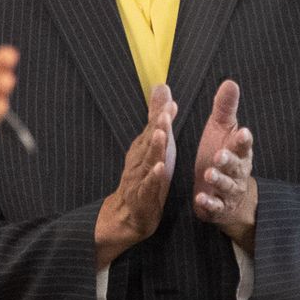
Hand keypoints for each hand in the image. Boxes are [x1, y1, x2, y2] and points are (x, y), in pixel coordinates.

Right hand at [96, 84, 177, 265]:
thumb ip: (157, 116)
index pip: (152, 128)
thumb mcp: (153, 143)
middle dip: (158, 126)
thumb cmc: (145, 174)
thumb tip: (161, 87)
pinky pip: (148, 186)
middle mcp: (139, 160)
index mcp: (143, 147)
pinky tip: (160, 169)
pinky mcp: (143, 197)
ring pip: (148, 161)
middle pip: (149, 141)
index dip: (160, 114)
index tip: (169, 99)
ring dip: (155, 148)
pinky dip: (153, 177)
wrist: (129, 213)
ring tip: (162, 135)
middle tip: (167, 112)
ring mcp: (139, 178)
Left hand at [192, 79, 256, 250]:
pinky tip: (200, 198)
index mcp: (239, 152)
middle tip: (220, 155)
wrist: (229, 197)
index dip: (243, 140)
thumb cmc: (223, 156)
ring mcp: (229, 191)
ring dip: (219, 180)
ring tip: (209, 174)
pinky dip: (209, 203)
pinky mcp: (219, 207)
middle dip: (229, 161)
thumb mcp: (222, 132)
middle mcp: (238, 172)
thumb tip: (230, 82)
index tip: (242, 132)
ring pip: (227, 186)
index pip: (243, 144)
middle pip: (237, 166)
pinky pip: (215, 206)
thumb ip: (225, 110)